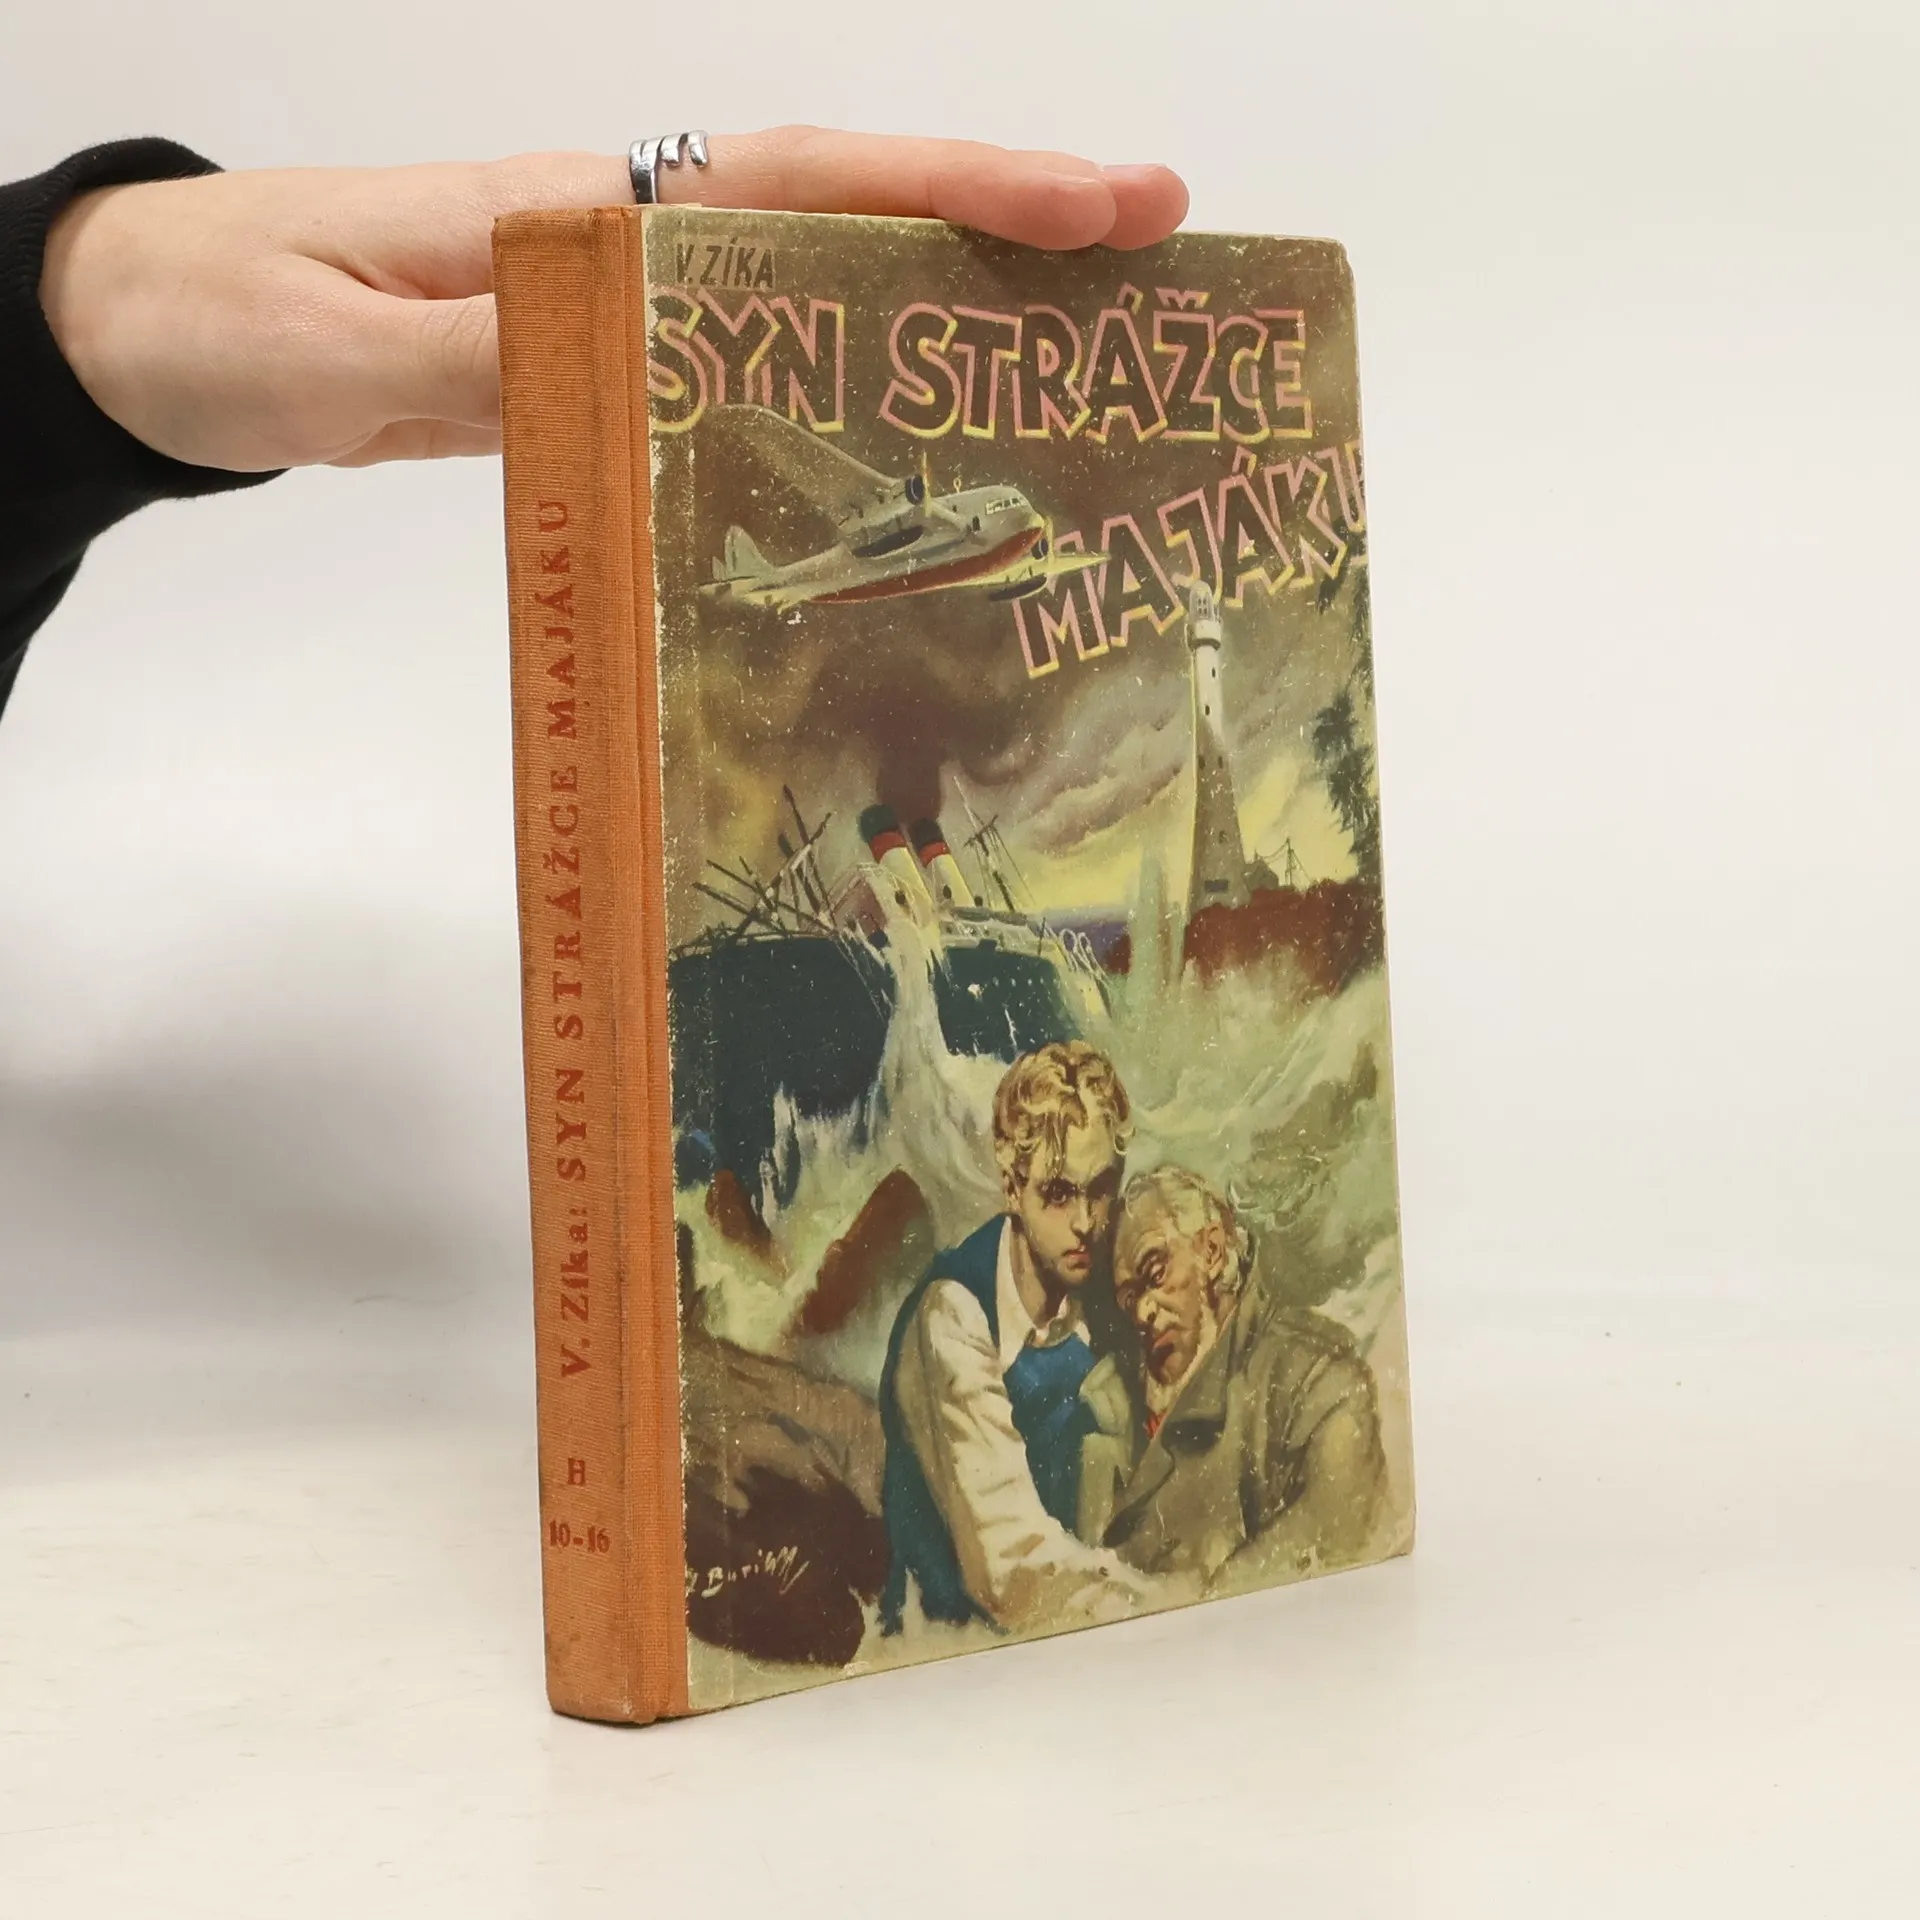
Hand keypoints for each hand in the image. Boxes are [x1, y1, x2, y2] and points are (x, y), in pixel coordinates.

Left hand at [38, 130, 1188, 471]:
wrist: (150, 331)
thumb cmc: (224, 317)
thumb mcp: (334, 339)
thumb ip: (484, 345)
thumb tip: (629, 353)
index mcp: (583, 209)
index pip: (802, 183)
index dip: (959, 186)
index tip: (1104, 201)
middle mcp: (627, 242)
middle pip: (848, 218)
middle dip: (1005, 230)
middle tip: (1159, 266)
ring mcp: (624, 308)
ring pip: (818, 290)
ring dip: (950, 310)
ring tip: (1086, 359)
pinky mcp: (605, 373)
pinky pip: (755, 368)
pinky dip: (850, 385)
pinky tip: (912, 435)